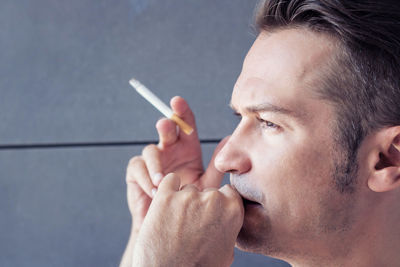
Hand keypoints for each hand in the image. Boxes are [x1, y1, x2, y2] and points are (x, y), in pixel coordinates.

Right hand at [120, 97, 227, 266]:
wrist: (172, 230)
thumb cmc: (191, 207)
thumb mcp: (206, 186)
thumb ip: (216, 165)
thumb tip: (229, 141)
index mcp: (187, 151)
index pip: (186, 127)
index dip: (182, 112)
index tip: (177, 101)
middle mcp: (169, 152)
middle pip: (165, 131)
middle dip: (166, 126)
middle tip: (166, 125)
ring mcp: (152, 162)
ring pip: (149, 149)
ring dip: (155, 162)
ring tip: (162, 179)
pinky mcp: (136, 174)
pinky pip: (137, 167)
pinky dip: (145, 177)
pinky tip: (154, 190)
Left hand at [132, 173, 243, 266]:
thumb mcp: (226, 251)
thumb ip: (229, 226)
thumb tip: (228, 216)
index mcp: (232, 210)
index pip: (228, 193)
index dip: (218, 204)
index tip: (210, 215)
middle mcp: (213, 199)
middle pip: (207, 191)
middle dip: (200, 205)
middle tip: (191, 226)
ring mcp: (188, 196)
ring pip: (187, 189)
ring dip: (182, 202)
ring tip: (176, 226)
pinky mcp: (165, 197)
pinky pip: (170, 181)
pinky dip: (168, 190)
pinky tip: (166, 208)